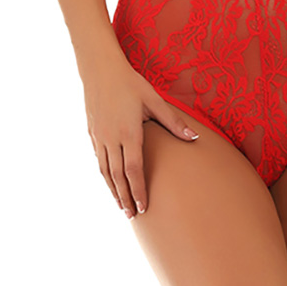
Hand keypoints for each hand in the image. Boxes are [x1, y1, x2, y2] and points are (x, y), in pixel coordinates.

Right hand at [82, 54, 199, 218]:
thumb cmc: (130, 83)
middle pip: (118, 177)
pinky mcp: (92, 133)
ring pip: (105, 171)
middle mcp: (112, 139)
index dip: (139, 191)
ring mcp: (99, 137)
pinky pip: (98, 160)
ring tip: (120, 207)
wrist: (100, 69)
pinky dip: (104, 175)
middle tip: (132, 216)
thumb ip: (173, 122)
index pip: (134, 170)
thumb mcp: (154, 100)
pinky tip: (109, 182)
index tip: (144, 207)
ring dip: (113, 191)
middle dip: (126, 198)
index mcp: (129, 133)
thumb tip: (194, 138)